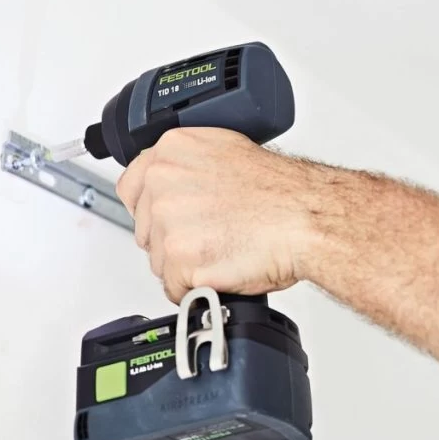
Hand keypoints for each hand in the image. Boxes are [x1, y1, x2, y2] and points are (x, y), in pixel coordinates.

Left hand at [115, 127, 317, 304]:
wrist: (306, 219)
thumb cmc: (281, 192)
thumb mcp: (227, 152)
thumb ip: (190, 165)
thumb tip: (179, 181)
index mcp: (172, 151)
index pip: (132, 186)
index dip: (153, 208)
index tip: (169, 218)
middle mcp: (164, 182)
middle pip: (146, 228)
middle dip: (172, 239)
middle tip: (210, 236)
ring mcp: (169, 222)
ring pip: (158, 260)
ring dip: (185, 265)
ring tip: (221, 251)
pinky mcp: (180, 260)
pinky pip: (174, 287)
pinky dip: (195, 288)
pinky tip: (220, 270)